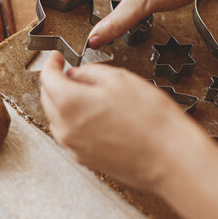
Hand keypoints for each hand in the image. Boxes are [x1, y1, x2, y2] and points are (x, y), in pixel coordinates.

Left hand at [39, 52, 209, 190]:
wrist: (171, 159)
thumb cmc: (152, 121)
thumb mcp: (120, 79)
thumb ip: (90, 72)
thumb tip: (76, 74)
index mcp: (70, 103)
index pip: (47, 77)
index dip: (52, 63)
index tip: (58, 58)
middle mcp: (65, 128)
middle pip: (48, 98)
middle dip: (56, 82)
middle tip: (70, 72)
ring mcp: (74, 147)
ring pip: (57, 118)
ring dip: (64, 103)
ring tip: (86, 94)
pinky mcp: (85, 160)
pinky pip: (70, 135)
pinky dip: (74, 121)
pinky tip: (95, 115)